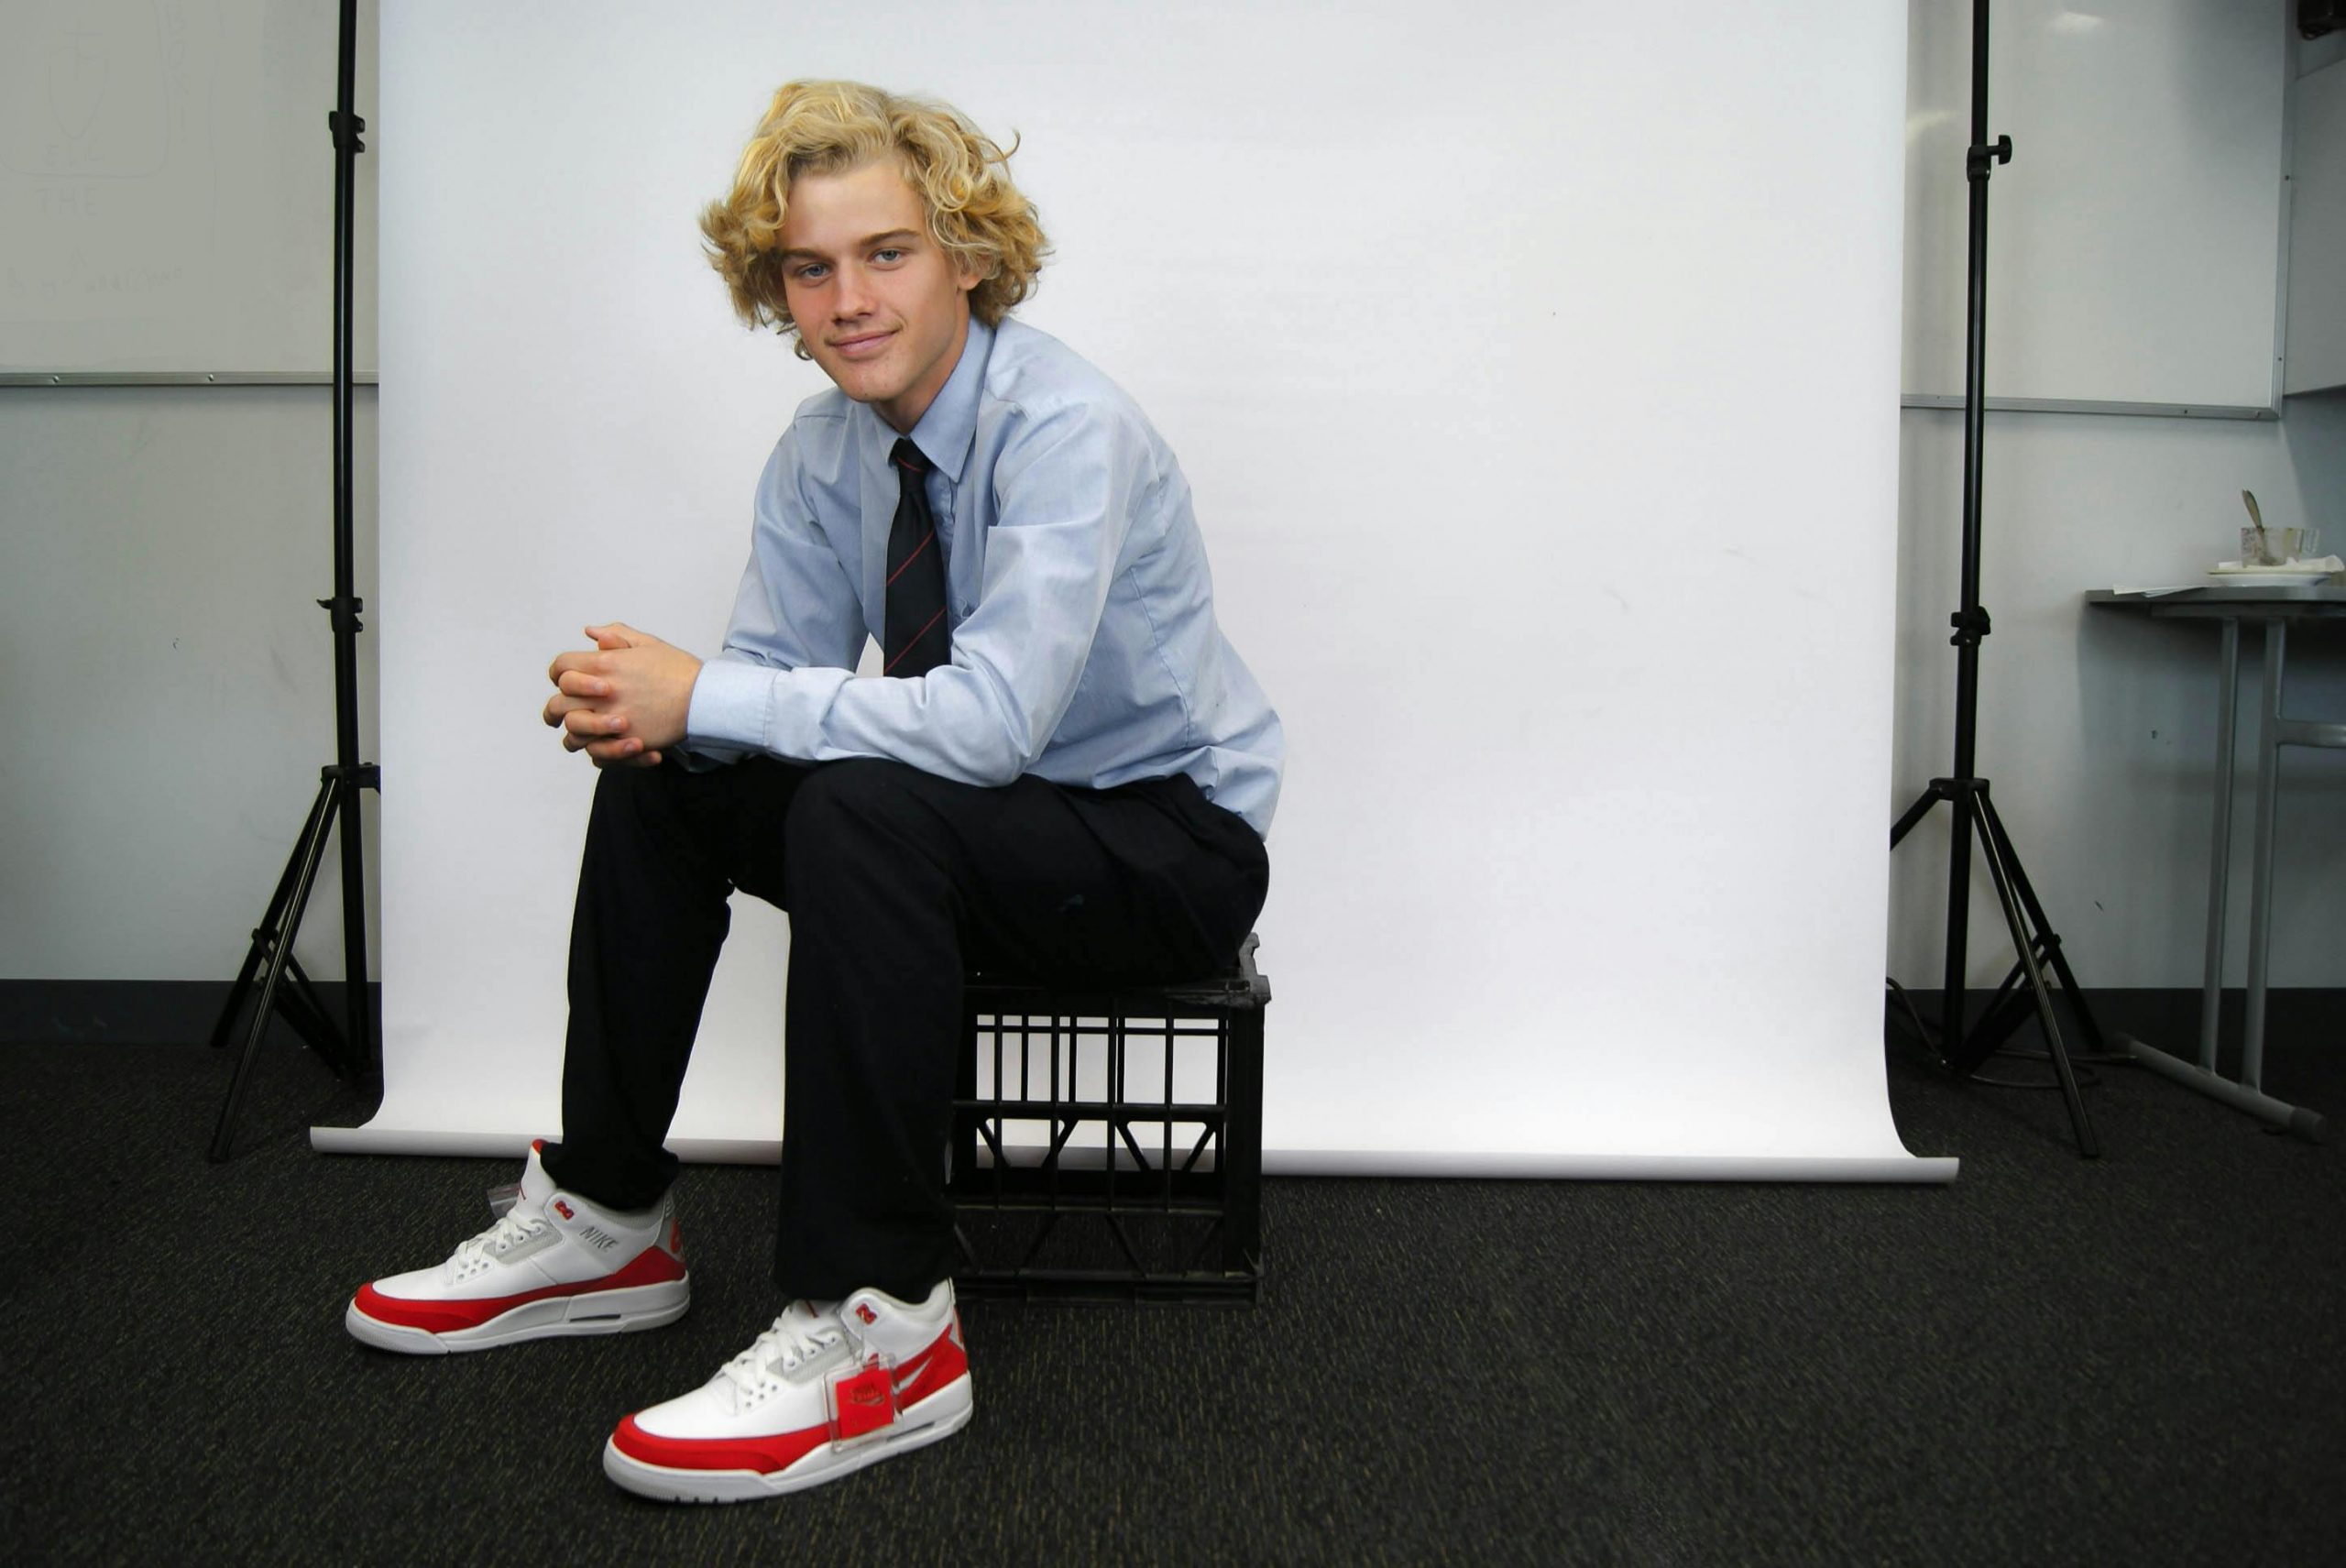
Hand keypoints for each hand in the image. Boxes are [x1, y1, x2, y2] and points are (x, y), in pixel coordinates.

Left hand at [542, 622, 702, 768]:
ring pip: (573, 734)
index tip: (565, 680)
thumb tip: (591, 633)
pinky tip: (609, 745)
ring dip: (576, 733)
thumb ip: (617, 635)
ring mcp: (611, 720)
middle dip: (557, 709)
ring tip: (588, 733)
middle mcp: (601, 694)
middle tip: (565, 712)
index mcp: (604, 664)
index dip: (558, 673)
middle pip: (557, 704)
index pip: (561, 667)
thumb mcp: (648, 643)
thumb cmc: (679, 670)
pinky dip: (598, 753)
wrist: (704, 698)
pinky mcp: (625, 743)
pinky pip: (596, 755)